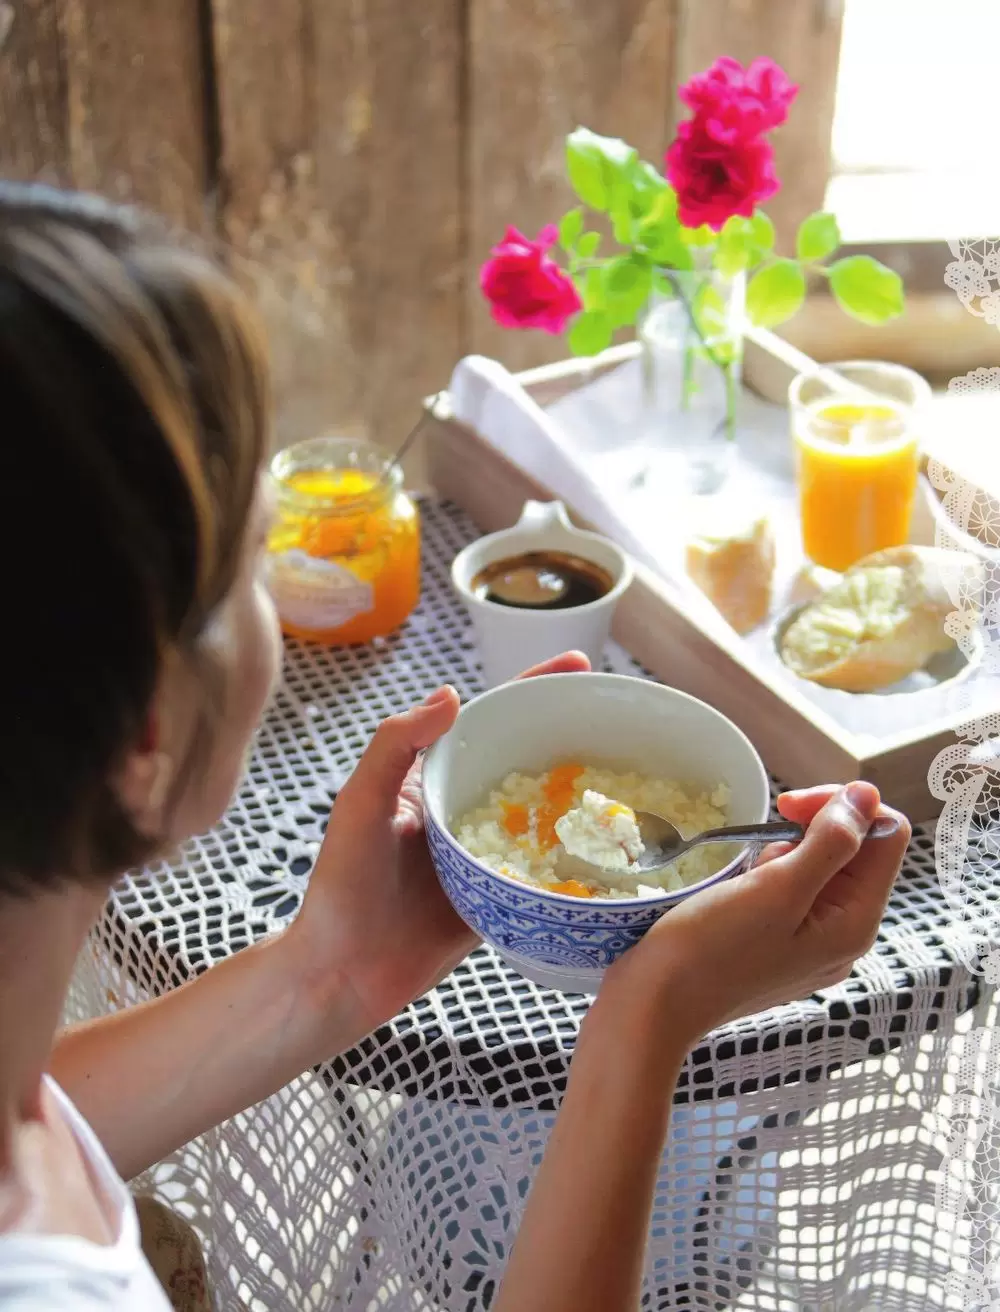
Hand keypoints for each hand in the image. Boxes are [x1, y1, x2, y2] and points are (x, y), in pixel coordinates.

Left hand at [285, 652, 591, 1039]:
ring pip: (545, 810)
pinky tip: (616, 849)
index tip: (580, 663)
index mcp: (430, 777)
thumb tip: (451, 693)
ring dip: (585, 791)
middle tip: (626, 718)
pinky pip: (546, 868)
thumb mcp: (359, 806)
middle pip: (526, 756)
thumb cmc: (341, 888)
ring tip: (636, 773)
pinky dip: (578, 855)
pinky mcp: (501, 894)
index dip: (533, 687)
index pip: (487, 718)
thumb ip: (395, 747)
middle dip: (572, 732)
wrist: (344, 977)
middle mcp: (462, 806)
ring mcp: (485, 851)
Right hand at [593, 782, 909, 1049]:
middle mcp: (843, 934)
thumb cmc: (714, 947)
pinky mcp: (778, 942)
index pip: (886, 836)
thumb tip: (869, 794)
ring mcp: (810, 942)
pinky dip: (771, 873)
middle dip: (814, 827)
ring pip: (822, 866)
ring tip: (749, 872)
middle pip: (858, 850)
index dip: (845, 806)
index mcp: (856, 923)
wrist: (656, 1002)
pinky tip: (742, 887)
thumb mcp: (777, 888)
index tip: (789, 806)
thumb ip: (832, 842)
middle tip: (765, 830)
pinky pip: (793, 889)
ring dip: (788, 849)